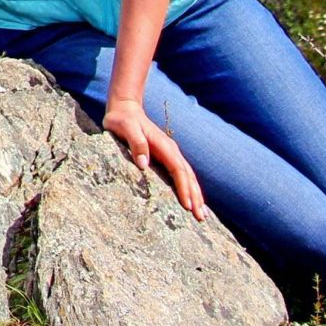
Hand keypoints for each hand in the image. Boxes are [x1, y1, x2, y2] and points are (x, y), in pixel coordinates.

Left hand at [101, 95, 206, 219]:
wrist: (125, 108)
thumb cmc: (123, 120)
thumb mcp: (125, 128)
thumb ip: (136, 143)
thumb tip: (143, 164)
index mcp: (164, 146)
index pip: (178, 170)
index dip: (184, 188)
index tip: (188, 205)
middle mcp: (171, 150)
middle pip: (188, 176)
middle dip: (196, 197)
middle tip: (202, 218)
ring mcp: (170, 153)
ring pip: (188, 176)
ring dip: (196, 195)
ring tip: (203, 214)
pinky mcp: (166, 156)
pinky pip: (181, 174)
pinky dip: (189, 188)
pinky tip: (192, 200)